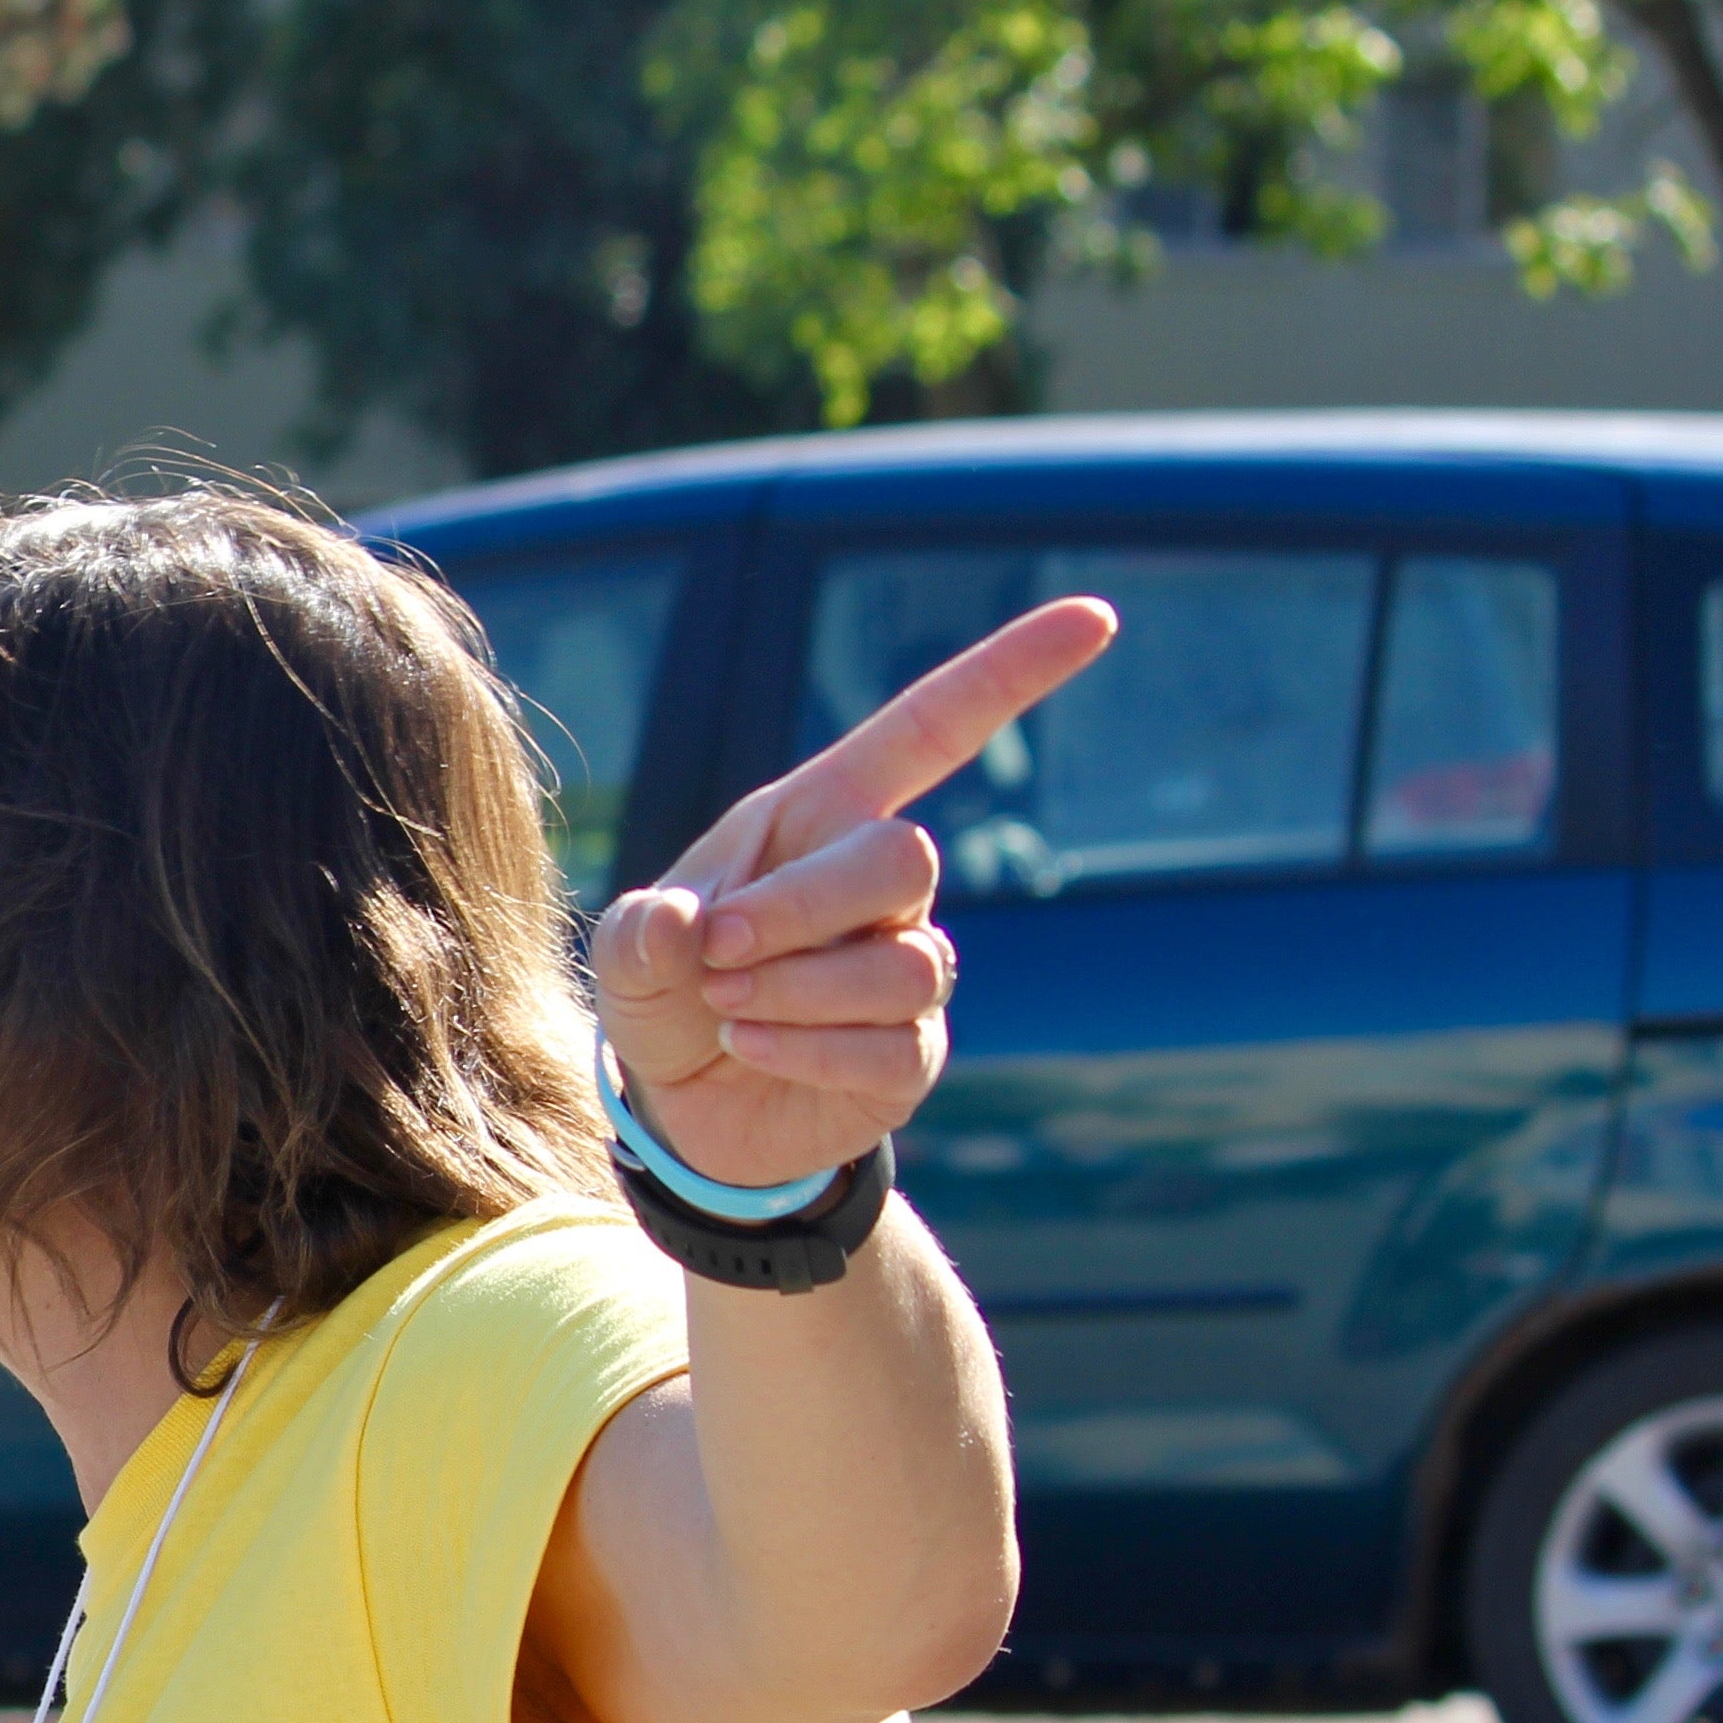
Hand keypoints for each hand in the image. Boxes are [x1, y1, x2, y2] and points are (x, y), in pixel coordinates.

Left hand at [591, 596, 1117, 1189]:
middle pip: (904, 859)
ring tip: (725, 1008)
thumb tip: (681, 923)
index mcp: (821, 818)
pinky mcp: (911, 1053)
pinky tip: (750, 1048)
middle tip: (719, 947)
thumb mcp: (629, 955)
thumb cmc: (669, 993)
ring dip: (795, 988)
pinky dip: (803, 1049)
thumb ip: (640, 934)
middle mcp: (881, 886)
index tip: (1094, 617)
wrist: (682, 1105)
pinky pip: (887, 1044)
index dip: (1010, 673)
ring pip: (901, 964)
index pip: (934, 730)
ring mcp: (908, 969)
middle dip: (801, 906)